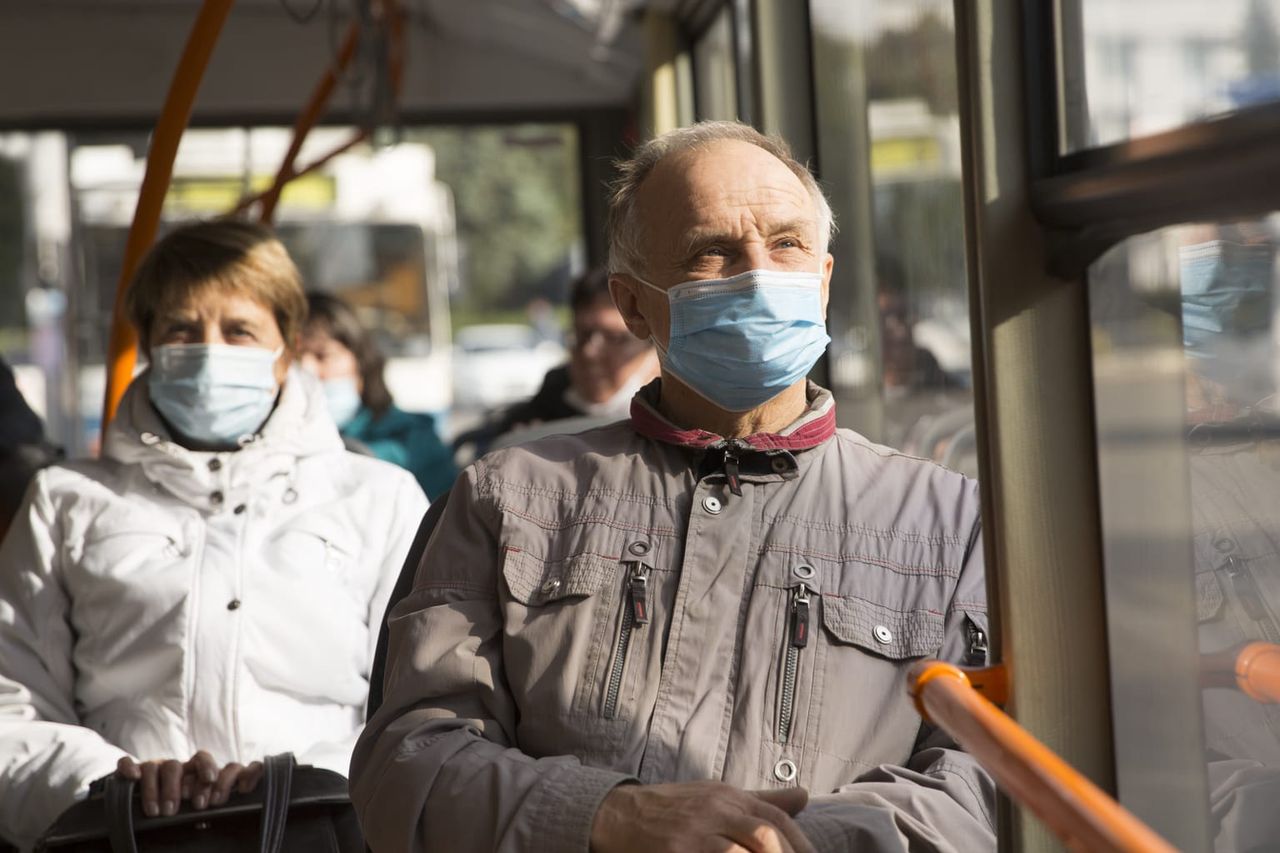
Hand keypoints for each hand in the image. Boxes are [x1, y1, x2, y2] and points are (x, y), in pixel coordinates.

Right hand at [116, 752, 263, 816]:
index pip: (202, 759)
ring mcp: (150, 768)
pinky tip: (133, 776)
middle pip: (174, 766)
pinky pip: (126, 763)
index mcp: (190, 771)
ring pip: (151, 767)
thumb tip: (209, 810)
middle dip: (172, 789)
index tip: (209, 784)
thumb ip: (198, 801)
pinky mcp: (127, 771)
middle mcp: (171, 767)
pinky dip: (128, 767)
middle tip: (171, 811)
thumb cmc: (175, 810)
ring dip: (152, 790)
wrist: (142, 811)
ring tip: (154, 812)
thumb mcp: (190, 806)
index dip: (207, 768)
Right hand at [589, 781, 815, 852]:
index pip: (776, 820)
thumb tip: (805, 796)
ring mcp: (694, 834)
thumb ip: (762, 800)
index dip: (801, 845)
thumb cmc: (674, 808)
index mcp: (729, 797)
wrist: (619, 815)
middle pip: (765, 835)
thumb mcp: (717, 796)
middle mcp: (715, 811)